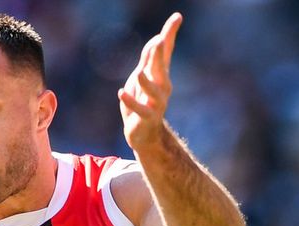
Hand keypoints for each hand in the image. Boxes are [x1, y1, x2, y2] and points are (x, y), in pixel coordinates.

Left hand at [118, 13, 181, 150]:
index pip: (165, 51)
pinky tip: (121, 92)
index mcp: (160, 75)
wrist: (145, 135)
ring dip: (146, 82)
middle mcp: (162, 87)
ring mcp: (156, 103)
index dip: (170, 34)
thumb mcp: (142, 79)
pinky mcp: (147, 117)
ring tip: (139, 73)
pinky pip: (140, 109)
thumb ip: (148, 60)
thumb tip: (156, 40)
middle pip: (160, 68)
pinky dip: (131, 101)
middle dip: (159, 56)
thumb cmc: (142, 103)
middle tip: (159, 41)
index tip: (177, 17)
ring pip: (153, 91)